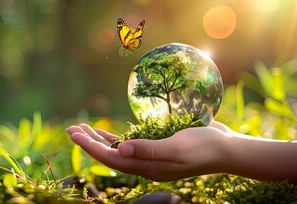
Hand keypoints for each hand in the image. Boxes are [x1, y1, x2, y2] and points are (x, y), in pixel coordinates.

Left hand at [67, 122, 232, 180]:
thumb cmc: (203, 147)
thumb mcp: (176, 147)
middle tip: (71, 128)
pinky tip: (106, 133)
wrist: (225, 149)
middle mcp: (145, 165)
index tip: (74, 134)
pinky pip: (129, 145)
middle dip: (89, 143)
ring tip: (82, 129)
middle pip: (109, 155)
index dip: (90, 147)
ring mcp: (150, 158)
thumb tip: (121, 150)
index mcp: (147, 167)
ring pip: (117, 150)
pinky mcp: (156, 149)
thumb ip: (148, 150)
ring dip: (99, 140)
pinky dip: (115, 139)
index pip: (111, 158)